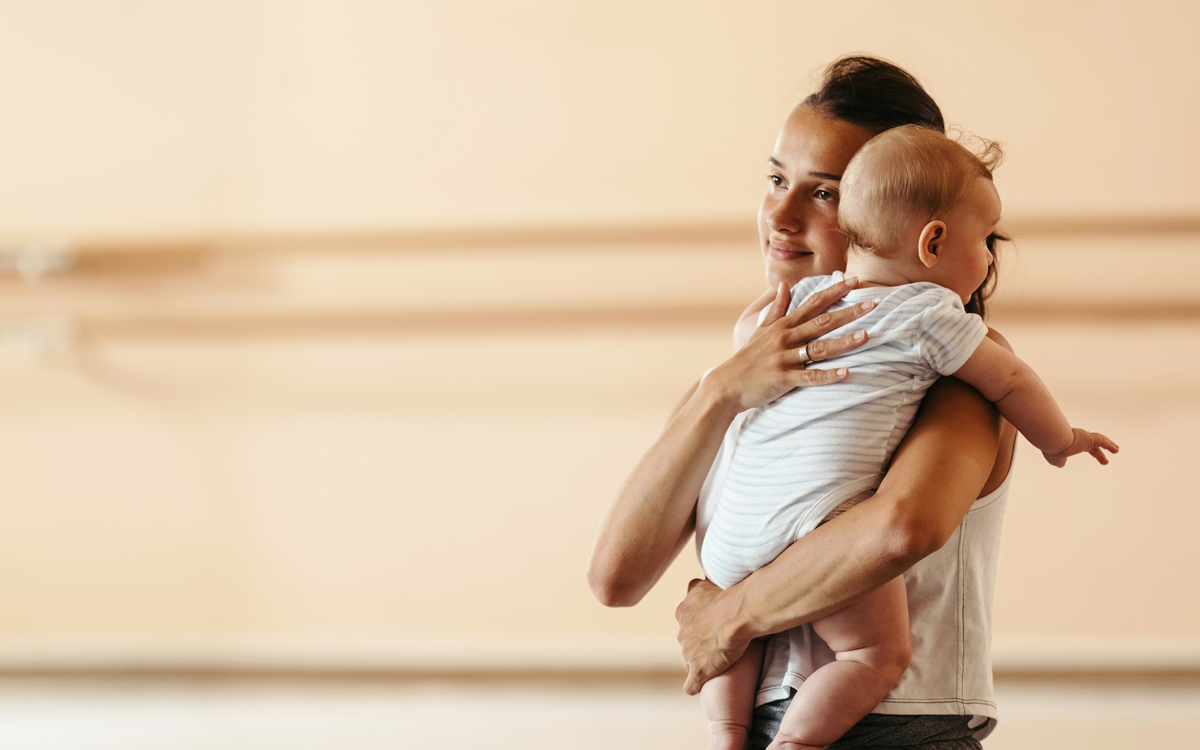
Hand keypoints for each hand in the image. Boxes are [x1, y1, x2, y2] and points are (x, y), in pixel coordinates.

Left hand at [675, 578, 751, 694]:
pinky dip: (695, 685)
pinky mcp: (698, 670)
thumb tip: (700, 578)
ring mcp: (687, 652)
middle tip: (717, 641)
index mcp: (683, 611)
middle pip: (687, 641)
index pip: (685, 620)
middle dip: (698, 642)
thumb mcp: (707, 583)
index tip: (711, 625)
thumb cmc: (727, 596)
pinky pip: (691, 684)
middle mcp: (681, 631)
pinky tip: (699, 685)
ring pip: (689, 660)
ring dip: (701, 661)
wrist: (737, 614)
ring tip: (717, 661)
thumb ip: (700, 585)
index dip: (699, 624)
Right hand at [708, 277, 874, 415]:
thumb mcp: (760, 329)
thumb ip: (776, 307)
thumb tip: (783, 285)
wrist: (726, 385)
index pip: (813, 303)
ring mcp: (784, 358)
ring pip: (819, 348)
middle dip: (849, 312)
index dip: (834, 291)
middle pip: (822, 322)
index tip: (854, 280)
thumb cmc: (747, 358)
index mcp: (783, 325)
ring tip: (866, 336)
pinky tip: (846, 374)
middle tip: (874, 303)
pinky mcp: (782, 379)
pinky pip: (809, 378)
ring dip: (844, 342)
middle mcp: (785, 338)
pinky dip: (827, 376)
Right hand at [1043, 428, 1118, 466]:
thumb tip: (1060, 464)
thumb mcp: (1055, 458)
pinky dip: (1110, 445)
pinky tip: (1116, 450)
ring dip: (1109, 445)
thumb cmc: (1052, 448)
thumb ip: (1060, 461)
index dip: (1092, 453)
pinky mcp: (1088, 437)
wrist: (1052, 439)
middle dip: (1100, 452)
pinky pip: (1102, 441)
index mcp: (1072, 443)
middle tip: (1105, 460)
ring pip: (1100, 440)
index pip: (1085, 447)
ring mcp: (1084, 437)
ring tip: (1116, 450)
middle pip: (1093, 444)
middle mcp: (1079, 439)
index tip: (1096, 457)